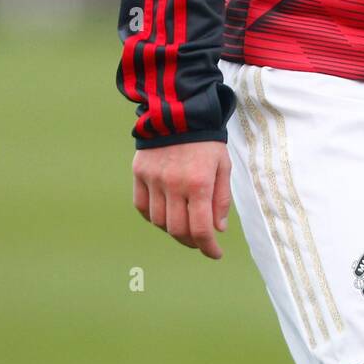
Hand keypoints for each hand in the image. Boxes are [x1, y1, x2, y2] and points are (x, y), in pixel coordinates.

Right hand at [133, 142, 232, 258]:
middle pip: (178, 230)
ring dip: (173, 230)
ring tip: (184, 226)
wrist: (179, 111)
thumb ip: (221, 199)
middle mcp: (174, 184)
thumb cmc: (207, 140)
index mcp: (198, 183)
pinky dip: (153, 217)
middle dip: (192, 242)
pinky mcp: (139, 173)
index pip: (201, 229)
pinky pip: (142, 207)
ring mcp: (153, 180)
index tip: (215, 253)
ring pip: (159, 222)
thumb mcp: (223, 165)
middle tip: (201, 242)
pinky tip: (165, 215)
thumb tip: (219, 229)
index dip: (208, 248)